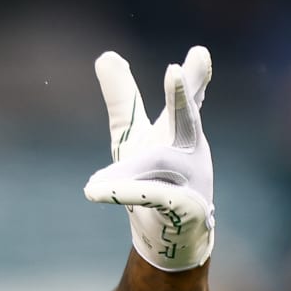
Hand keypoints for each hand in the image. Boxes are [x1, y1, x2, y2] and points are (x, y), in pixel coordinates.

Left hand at [83, 47, 214, 271]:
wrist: (170, 238)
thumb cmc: (153, 179)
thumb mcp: (133, 137)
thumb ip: (123, 98)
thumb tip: (106, 54)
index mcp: (183, 132)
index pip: (188, 101)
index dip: (193, 79)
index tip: (199, 52)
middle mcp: (192, 153)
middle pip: (186, 121)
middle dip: (181, 97)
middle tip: (174, 71)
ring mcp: (192, 182)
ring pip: (157, 164)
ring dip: (127, 170)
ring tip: (91, 185)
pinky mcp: (184, 211)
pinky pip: (152, 198)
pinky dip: (124, 192)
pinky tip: (94, 191)